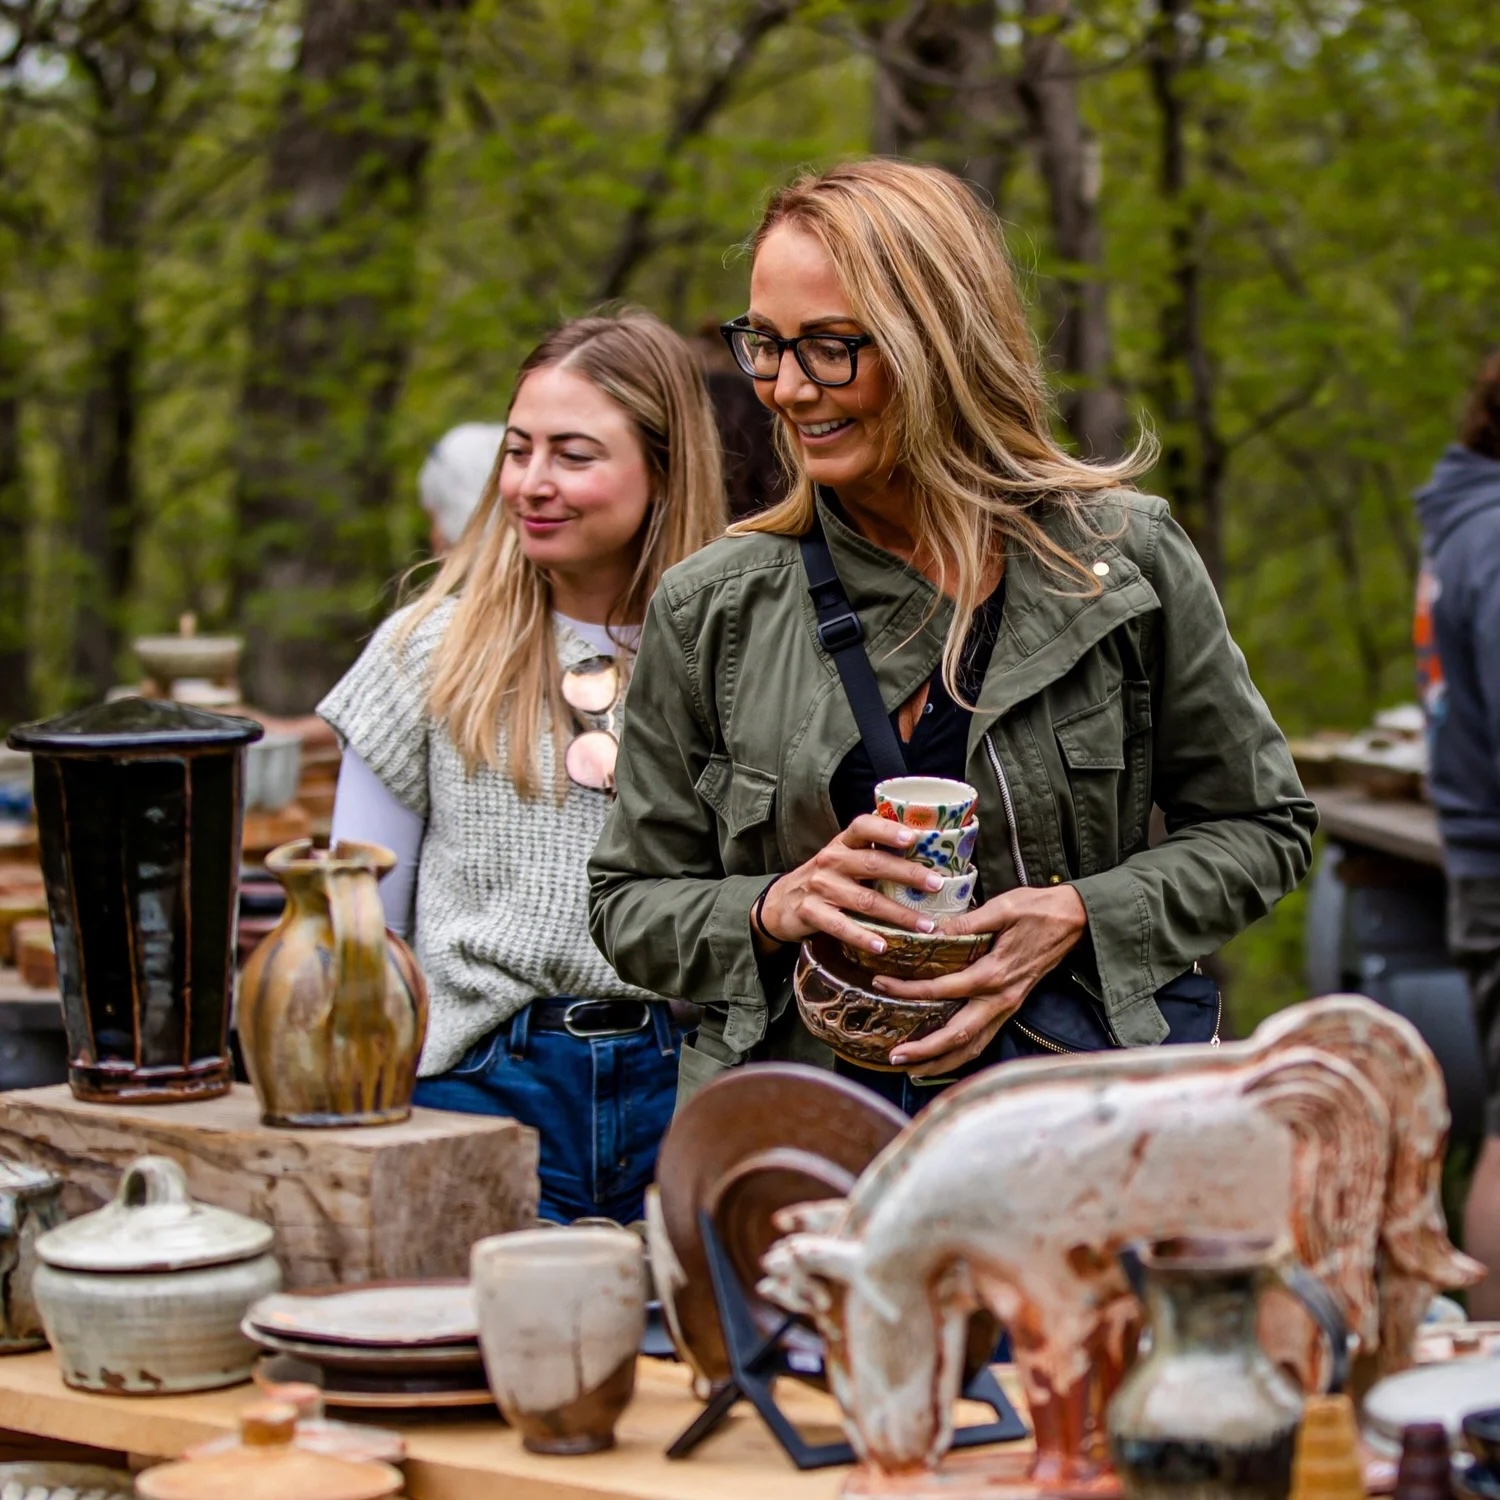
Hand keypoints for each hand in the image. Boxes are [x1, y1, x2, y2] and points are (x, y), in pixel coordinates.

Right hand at [757, 815, 952, 953]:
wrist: (780, 903)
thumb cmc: (826, 879)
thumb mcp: (843, 859)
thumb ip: (873, 854)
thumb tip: (927, 852)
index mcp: (843, 843)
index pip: (863, 826)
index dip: (887, 830)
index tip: (913, 837)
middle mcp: (831, 860)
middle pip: (872, 864)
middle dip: (908, 874)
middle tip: (937, 884)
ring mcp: (820, 887)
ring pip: (864, 900)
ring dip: (898, 914)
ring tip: (925, 926)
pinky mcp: (810, 912)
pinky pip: (841, 926)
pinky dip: (863, 937)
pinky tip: (883, 946)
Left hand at [877, 885, 1088, 1076]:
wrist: (1076, 920)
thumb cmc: (1040, 910)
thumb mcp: (1003, 908)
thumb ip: (967, 923)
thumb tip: (931, 930)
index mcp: (995, 974)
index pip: (944, 990)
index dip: (909, 990)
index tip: (882, 985)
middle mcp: (1001, 999)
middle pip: (959, 1036)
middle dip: (925, 1050)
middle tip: (893, 1056)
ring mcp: (1008, 1006)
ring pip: (974, 1046)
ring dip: (942, 1061)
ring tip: (912, 1068)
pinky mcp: (1012, 1006)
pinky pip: (984, 1039)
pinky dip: (961, 1053)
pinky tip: (942, 1056)